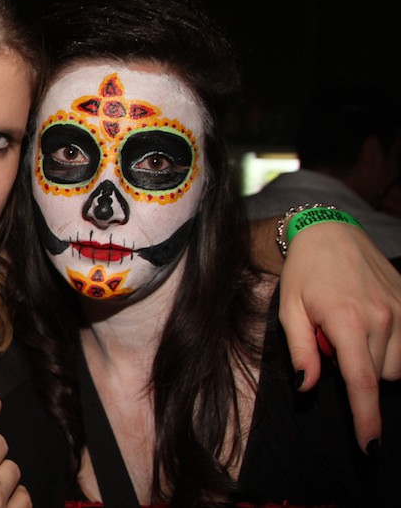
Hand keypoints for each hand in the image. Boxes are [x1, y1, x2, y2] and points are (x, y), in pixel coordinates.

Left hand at [278, 221, 400, 451]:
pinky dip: (391, 347)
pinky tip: (371, 326)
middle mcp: (383, 318)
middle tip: (331, 338)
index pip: (362, 383)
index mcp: (347, 321)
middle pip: (377, 377)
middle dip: (355, 370)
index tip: (370, 446)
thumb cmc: (304, 274)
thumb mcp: (290, 311)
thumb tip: (309, 386)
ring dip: (374, 360)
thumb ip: (301, 351)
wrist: (330, 234)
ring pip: (396, 366)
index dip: (367, 420)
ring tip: (350, 328)